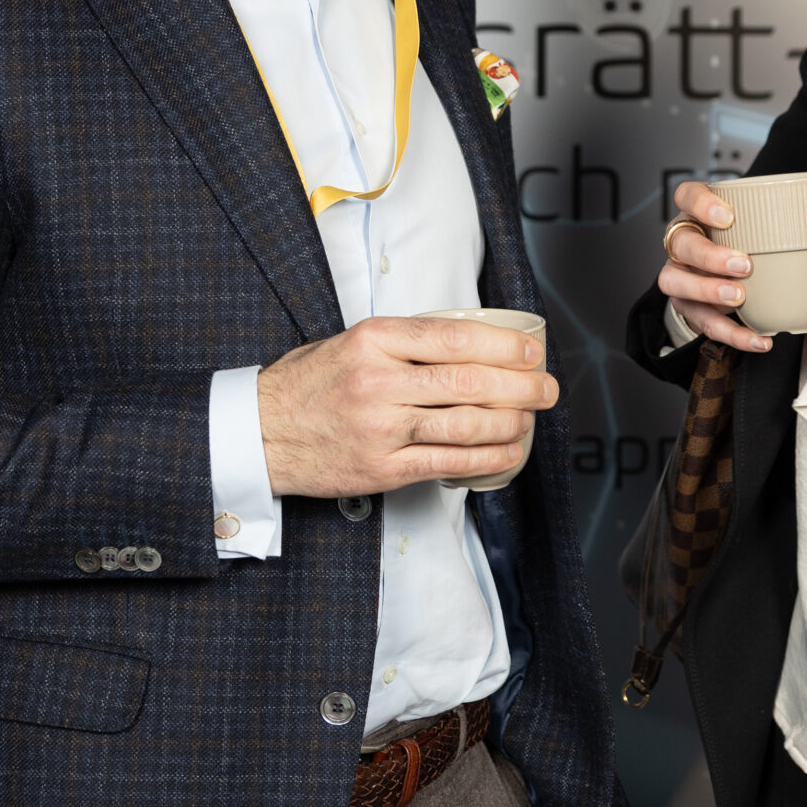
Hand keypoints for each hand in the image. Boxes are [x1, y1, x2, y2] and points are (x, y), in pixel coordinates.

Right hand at [256, 316, 557, 496]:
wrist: (259, 432)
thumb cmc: (307, 384)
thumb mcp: (350, 342)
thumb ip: (404, 342)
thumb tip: (469, 342)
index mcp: (374, 340)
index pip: (454, 338)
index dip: (503, 347)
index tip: (531, 352)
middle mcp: (379, 382)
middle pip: (469, 383)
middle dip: (520, 387)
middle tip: (546, 388)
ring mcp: (381, 429)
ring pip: (464, 425)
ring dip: (509, 423)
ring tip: (530, 419)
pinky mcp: (382, 468)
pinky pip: (447, 463)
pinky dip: (485, 459)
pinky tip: (507, 452)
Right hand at [656, 181, 806, 354]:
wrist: (724, 279)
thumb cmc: (745, 244)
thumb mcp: (767, 225)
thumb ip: (806, 215)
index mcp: (701, 214)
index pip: (687, 195)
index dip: (701, 203)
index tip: (729, 215)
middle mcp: (685, 243)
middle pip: (681, 243)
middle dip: (710, 255)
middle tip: (745, 264)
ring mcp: (682, 275)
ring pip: (674, 281)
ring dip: (707, 290)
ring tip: (739, 297)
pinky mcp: (688, 307)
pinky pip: (702, 322)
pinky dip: (730, 332)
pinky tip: (756, 338)